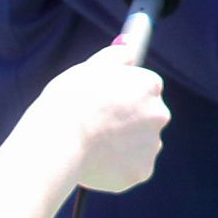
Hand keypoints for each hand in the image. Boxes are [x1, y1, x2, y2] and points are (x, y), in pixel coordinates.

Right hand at [38, 42, 169, 193]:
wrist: (58, 140)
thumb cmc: (69, 101)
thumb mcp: (90, 68)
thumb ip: (115, 57)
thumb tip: (128, 46)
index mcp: (150, 85)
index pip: (144, 88)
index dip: (122, 95)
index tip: (106, 102)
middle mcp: (159, 113)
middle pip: (146, 116)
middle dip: (127, 121)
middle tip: (97, 125)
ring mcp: (152, 145)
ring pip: (138, 144)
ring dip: (122, 145)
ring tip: (91, 144)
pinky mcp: (141, 171)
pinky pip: (130, 168)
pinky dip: (116, 168)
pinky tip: (94, 162)